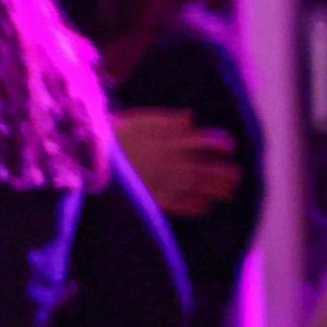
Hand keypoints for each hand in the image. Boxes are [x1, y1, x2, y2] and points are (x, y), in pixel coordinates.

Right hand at [115, 108, 240, 218]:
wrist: (90, 165)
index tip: (231, 147)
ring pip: (201, 188)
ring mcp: (169, 184)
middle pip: (210, 169)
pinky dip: (197, 207)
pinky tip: (205, 207)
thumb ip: (166, 119)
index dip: (222, 144)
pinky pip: (184, 206)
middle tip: (236, 176)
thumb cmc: (112, 140)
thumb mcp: (138, 122)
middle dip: (225, 173)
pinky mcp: (158, 201)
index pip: (207, 142)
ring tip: (229, 193)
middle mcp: (176, 163)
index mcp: (173, 142)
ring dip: (217, 191)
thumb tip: (191, 119)